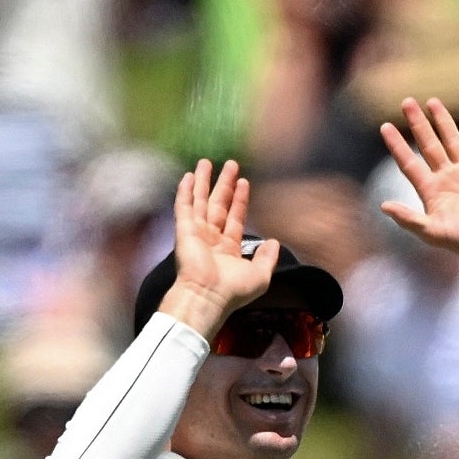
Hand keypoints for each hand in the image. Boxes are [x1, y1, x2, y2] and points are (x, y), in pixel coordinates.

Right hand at [156, 160, 280, 337]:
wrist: (207, 296)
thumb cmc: (233, 290)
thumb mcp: (260, 275)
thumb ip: (267, 258)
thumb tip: (274, 242)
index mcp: (228, 249)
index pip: (235, 218)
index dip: (239, 200)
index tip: (244, 182)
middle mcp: (211, 239)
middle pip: (218, 204)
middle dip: (224, 184)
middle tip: (230, 164)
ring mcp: (196, 234)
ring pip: (200, 201)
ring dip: (203, 182)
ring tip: (206, 162)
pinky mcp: (184, 231)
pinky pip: (184, 207)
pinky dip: (184, 192)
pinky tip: (187, 176)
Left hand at [378, 98, 458, 301]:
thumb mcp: (434, 233)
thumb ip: (410, 220)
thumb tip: (383, 206)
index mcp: (432, 190)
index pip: (409, 163)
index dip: (397, 145)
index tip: (384, 127)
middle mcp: (448, 178)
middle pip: (429, 144)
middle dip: (418, 124)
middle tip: (406, 102)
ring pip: (452, 140)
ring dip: (442, 122)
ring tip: (432, 102)